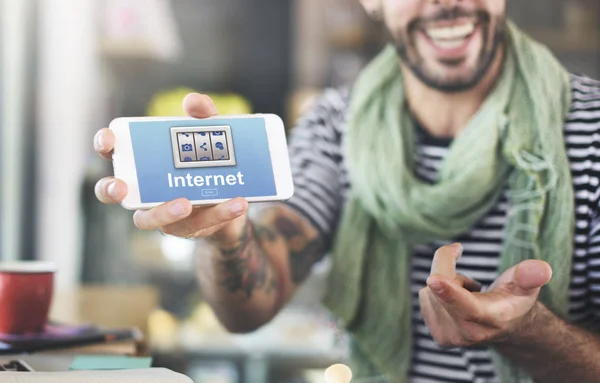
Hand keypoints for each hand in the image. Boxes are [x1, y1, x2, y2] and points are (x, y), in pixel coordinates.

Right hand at [93, 93, 247, 243]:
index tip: (109, 140)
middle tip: (120, 188)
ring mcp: (162, 212)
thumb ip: (205, 116)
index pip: (113, 151)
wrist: (237, 195)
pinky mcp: (188, 227)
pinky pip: (199, 223)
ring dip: (163, 212)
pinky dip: (220, 213)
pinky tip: (237, 203)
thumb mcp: (211, 134)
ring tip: (187, 202)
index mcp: (143, 161)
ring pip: (147, 219)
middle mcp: (143, 188)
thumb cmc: (211, 160)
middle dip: (110, 190)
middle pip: (112, 192)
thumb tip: (193, 101)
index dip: (105, 144)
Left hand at [419, 243, 552, 347]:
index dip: (449, 291)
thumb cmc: (514, 298)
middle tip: (472, 278)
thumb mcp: (526, 285)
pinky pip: (425, 297)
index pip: (467, 306)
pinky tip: (456, 301)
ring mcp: (450, 337)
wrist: (506, 325)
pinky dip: (437, 291)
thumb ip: (530, 276)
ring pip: (430, 289)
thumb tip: (542, 269)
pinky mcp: (437, 335)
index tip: (433, 279)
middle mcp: (468, 334)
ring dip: (445, 282)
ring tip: (469, 294)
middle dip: (449, 268)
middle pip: (440, 286)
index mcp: (492, 319)